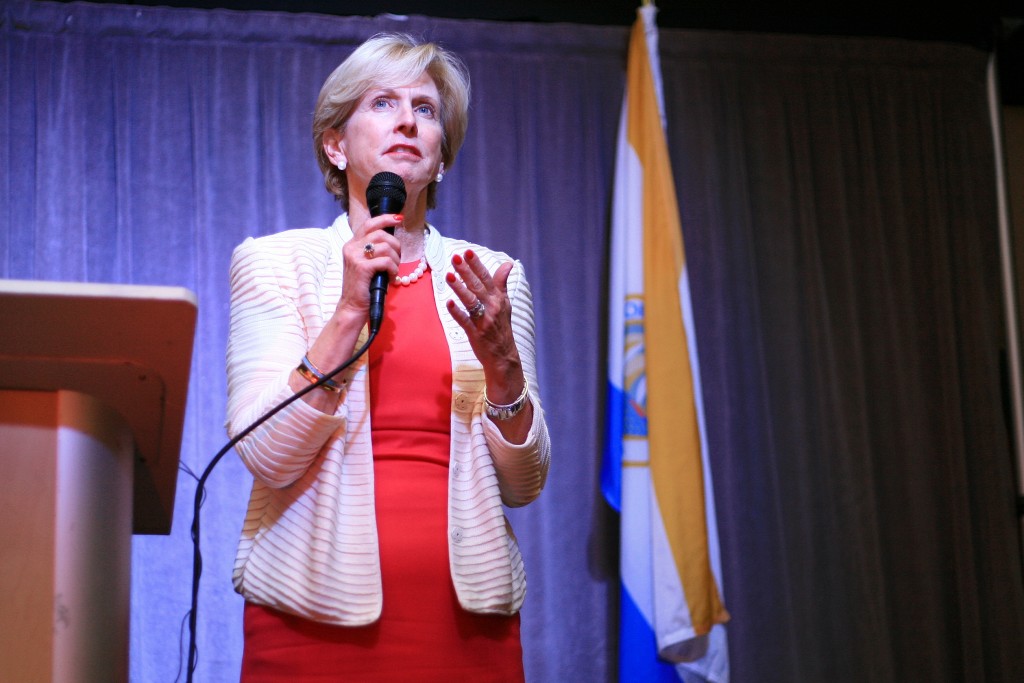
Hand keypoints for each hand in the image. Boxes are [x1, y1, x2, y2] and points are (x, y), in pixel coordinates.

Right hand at [336, 213, 403, 319]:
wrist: (352, 307)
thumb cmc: (364, 286)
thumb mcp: (367, 264)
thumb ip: (374, 250)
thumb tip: (392, 240)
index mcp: (352, 244)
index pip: (369, 224)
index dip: (385, 218)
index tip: (399, 218)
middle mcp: (351, 247)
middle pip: (380, 233)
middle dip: (395, 245)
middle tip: (398, 259)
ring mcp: (355, 257)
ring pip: (386, 247)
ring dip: (396, 260)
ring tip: (393, 271)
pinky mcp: (362, 267)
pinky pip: (386, 261)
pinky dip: (393, 270)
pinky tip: (392, 278)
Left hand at [445, 250, 524, 403]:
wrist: (503, 355)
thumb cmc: (501, 327)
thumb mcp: (505, 303)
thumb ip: (502, 283)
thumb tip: (508, 263)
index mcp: (498, 299)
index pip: (487, 278)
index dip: (477, 264)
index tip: (467, 252)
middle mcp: (492, 308)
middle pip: (477, 286)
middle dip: (466, 271)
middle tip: (455, 258)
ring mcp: (484, 321)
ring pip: (471, 301)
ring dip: (460, 288)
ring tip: (449, 276)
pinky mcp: (475, 333)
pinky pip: (465, 321)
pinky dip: (457, 312)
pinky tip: (448, 303)